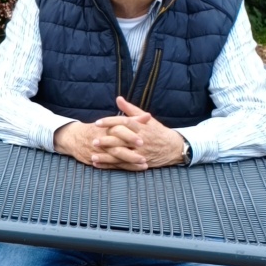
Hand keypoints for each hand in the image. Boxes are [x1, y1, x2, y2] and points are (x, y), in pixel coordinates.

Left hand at [55, 98, 187, 170]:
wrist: (173, 148)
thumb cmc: (157, 131)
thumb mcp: (147, 119)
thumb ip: (131, 110)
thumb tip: (118, 99)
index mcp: (142, 128)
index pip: (125, 122)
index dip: (111, 122)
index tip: (98, 123)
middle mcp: (141, 140)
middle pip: (122, 140)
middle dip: (107, 141)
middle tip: (93, 140)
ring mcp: (140, 153)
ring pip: (121, 155)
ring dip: (106, 157)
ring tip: (93, 156)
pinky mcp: (139, 163)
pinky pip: (123, 165)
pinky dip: (110, 166)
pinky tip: (98, 165)